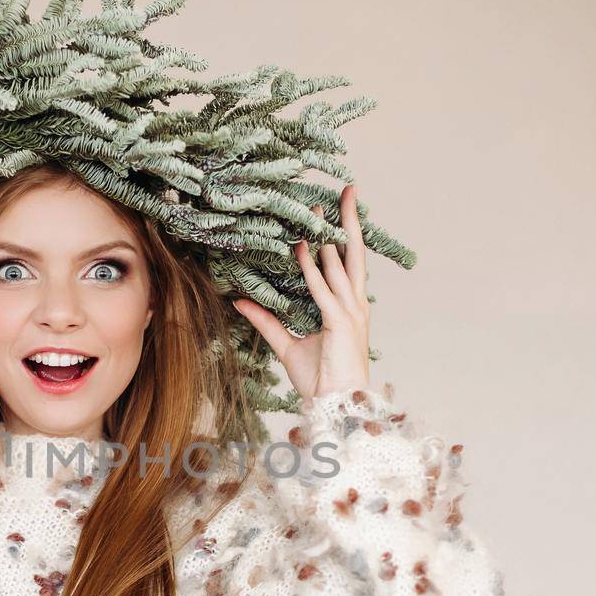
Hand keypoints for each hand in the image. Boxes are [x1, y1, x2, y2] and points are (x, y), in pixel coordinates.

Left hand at [232, 183, 371, 400]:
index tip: (340, 209)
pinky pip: (322, 289)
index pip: (349, 263)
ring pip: (339, 264)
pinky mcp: (340, 322)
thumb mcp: (287, 345)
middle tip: (347, 191)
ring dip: (329, 235)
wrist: (335, 405)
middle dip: (350, 221)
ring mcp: (350, 312)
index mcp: (349, 307)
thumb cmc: (320, 379)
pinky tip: (301, 248)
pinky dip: (312, 268)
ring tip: (318, 208)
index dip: (346, 236)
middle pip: (355, 253)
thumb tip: (240, 302)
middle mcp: (355, 304)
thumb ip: (266, 321)